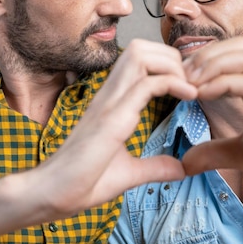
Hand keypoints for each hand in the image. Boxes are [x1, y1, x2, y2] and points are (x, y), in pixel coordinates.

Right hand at [28, 39, 197, 218]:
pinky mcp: (112, 118)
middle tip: (191, 82)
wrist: (51, 196)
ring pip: (141, 56)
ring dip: (172, 65)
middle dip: (172, 56)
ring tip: (189, 87)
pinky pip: (146, 84)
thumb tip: (180, 168)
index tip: (188, 86)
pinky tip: (189, 97)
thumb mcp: (128, 172)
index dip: (168, 63)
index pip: (139, 59)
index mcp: (112, 101)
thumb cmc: (82, 183)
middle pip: (141, 47)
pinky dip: (173, 83)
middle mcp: (109, 95)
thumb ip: (154, 166)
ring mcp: (109, 103)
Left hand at [181, 37, 242, 202]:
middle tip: (180, 77)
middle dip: (204, 56)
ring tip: (188, 84)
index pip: (234, 53)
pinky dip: (222, 83)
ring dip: (210, 65)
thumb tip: (184, 161)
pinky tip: (203, 95)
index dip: (205, 61)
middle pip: (237, 45)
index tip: (181, 80)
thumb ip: (215, 151)